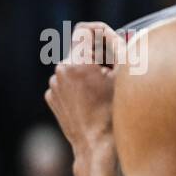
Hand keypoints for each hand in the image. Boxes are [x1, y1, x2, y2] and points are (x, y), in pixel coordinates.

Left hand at [45, 21, 122, 159]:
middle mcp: (60, 70)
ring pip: (73, 65)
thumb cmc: (115, 111)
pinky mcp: (51, 97)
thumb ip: (119, 47)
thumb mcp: (124, 75)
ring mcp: (53, 85)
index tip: (110, 39)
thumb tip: (111, 33)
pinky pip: (67, 82)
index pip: (84, 29)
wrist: (96, 145)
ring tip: (104, 86)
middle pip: (80, 48)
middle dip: (98, 53)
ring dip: (89, 69)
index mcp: (77, 62)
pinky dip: (79, 84)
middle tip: (114, 67)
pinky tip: (92, 99)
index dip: (100, 31)